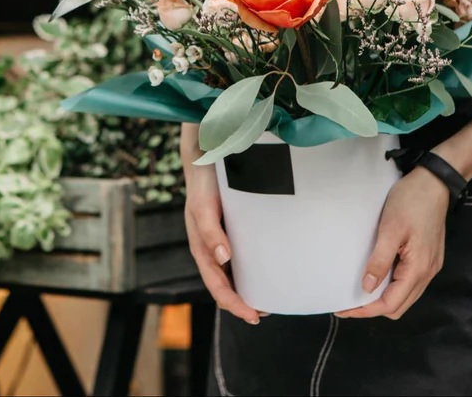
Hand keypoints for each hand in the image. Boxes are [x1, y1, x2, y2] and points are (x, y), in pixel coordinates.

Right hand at [181, 123, 259, 324]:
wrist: (208, 156)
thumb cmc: (203, 184)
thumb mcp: (203, 207)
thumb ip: (210, 231)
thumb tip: (223, 258)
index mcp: (202, 248)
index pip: (217, 286)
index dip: (233, 304)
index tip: (254, 315)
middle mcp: (212, 248)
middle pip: (225, 285)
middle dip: (242, 303)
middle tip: (266, 313)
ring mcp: (221, 240)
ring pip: (233, 274)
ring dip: (248, 289)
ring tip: (269, 299)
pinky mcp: (233, 229)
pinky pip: (242, 256)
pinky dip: (252, 269)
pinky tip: (267, 270)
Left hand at [335, 168, 447, 320]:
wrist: (434, 182)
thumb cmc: (411, 202)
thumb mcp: (390, 229)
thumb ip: (379, 260)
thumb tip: (368, 287)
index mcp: (418, 269)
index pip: (391, 303)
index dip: (366, 310)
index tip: (344, 310)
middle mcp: (427, 272)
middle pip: (399, 305)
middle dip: (373, 308)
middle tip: (347, 302)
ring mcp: (429, 265)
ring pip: (405, 295)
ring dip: (383, 297)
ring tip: (358, 292)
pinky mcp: (427, 256)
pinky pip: (408, 281)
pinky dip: (392, 285)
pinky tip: (377, 276)